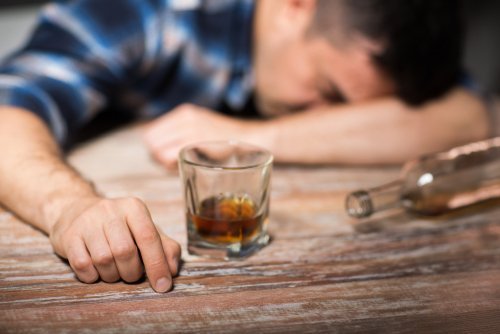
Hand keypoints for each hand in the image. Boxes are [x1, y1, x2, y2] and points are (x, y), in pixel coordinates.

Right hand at [49, 196, 180, 292]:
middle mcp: (110, 210)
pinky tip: (96, 271)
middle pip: (125, 252)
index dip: (157, 265)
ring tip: (114, 271)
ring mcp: (87, 222)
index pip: (149, 238)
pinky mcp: (68, 236)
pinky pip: (82, 266)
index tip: (163, 286)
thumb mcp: (145, 230)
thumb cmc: (119, 226)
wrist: (76, 211)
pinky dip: (92, 276)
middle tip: (131, 274)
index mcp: (134, 208)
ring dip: (112, 275)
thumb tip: (172, 270)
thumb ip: (165, 247)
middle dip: (132, 272)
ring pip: (104, 260)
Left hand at [143, 104, 261, 168]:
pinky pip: (167, 156)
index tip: (166, 156)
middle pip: (150, 140)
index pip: (151, 131)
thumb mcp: (203, 127)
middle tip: (172, 163)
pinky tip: (185, 164)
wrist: (252, 139)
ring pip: (156, 149)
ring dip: (163, 161)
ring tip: (180, 163)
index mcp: (184, 112)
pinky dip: (170, 164)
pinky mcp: (195, 140)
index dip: (155, 147)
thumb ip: (182, 133)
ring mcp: (189, 127)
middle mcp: (184, 117)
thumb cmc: (227, 140)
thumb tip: (157, 150)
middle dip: (156, 155)